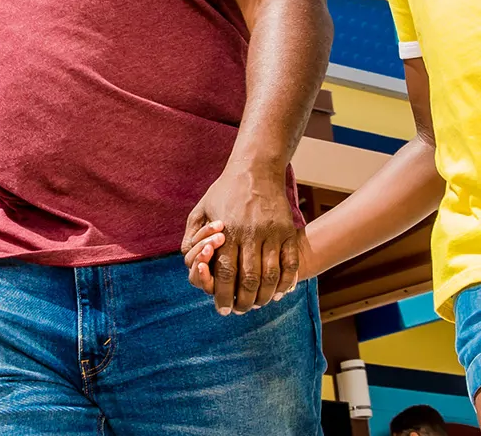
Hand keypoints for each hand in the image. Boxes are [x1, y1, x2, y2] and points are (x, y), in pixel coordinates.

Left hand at [183, 163, 304, 313]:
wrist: (255, 169)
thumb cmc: (224, 192)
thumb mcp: (201, 209)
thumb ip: (191, 236)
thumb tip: (190, 263)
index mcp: (227, 231)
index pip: (224, 272)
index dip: (223, 294)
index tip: (222, 308)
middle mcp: (249, 234)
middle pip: (247, 279)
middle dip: (243, 301)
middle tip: (240, 310)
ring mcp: (271, 233)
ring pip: (270, 275)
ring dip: (264, 295)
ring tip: (257, 304)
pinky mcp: (287, 231)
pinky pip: (290, 263)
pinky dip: (286, 282)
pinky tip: (279, 292)